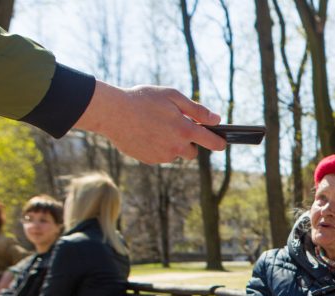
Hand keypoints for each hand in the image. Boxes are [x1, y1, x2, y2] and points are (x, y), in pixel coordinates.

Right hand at [74, 81, 226, 163]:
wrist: (112, 112)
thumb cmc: (143, 100)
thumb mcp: (172, 97)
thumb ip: (196, 110)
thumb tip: (216, 120)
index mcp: (185, 130)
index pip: (212, 143)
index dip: (219, 143)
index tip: (221, 142)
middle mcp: (176, 147)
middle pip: (192, 152)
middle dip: (187, 142)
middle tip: (174, 127)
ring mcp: (162, 156)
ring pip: (174, 153)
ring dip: (171, 144)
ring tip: (155, 127)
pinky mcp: (150, 160)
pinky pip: (160, 156)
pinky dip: (157, 147)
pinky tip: (146, 134)